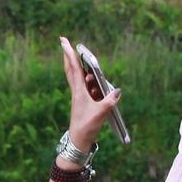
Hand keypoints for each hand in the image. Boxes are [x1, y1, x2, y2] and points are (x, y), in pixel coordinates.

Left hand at [58, 36, 119, 153]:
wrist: (78, 140)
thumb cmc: (87, 127)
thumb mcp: (100, 114)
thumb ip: (109, 102)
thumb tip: (117, 91)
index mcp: (79, 92)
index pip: (74, 69)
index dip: (70, 54)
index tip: (64, 41)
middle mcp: (76, 91)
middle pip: (71, 69)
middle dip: (68, 55)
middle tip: (63, 41)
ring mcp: (78, 96)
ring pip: (76, 76)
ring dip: (78, 66)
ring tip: (80, 60)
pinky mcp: (81, 101)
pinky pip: (83, 85)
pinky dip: (85, 78)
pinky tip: (90, 79)